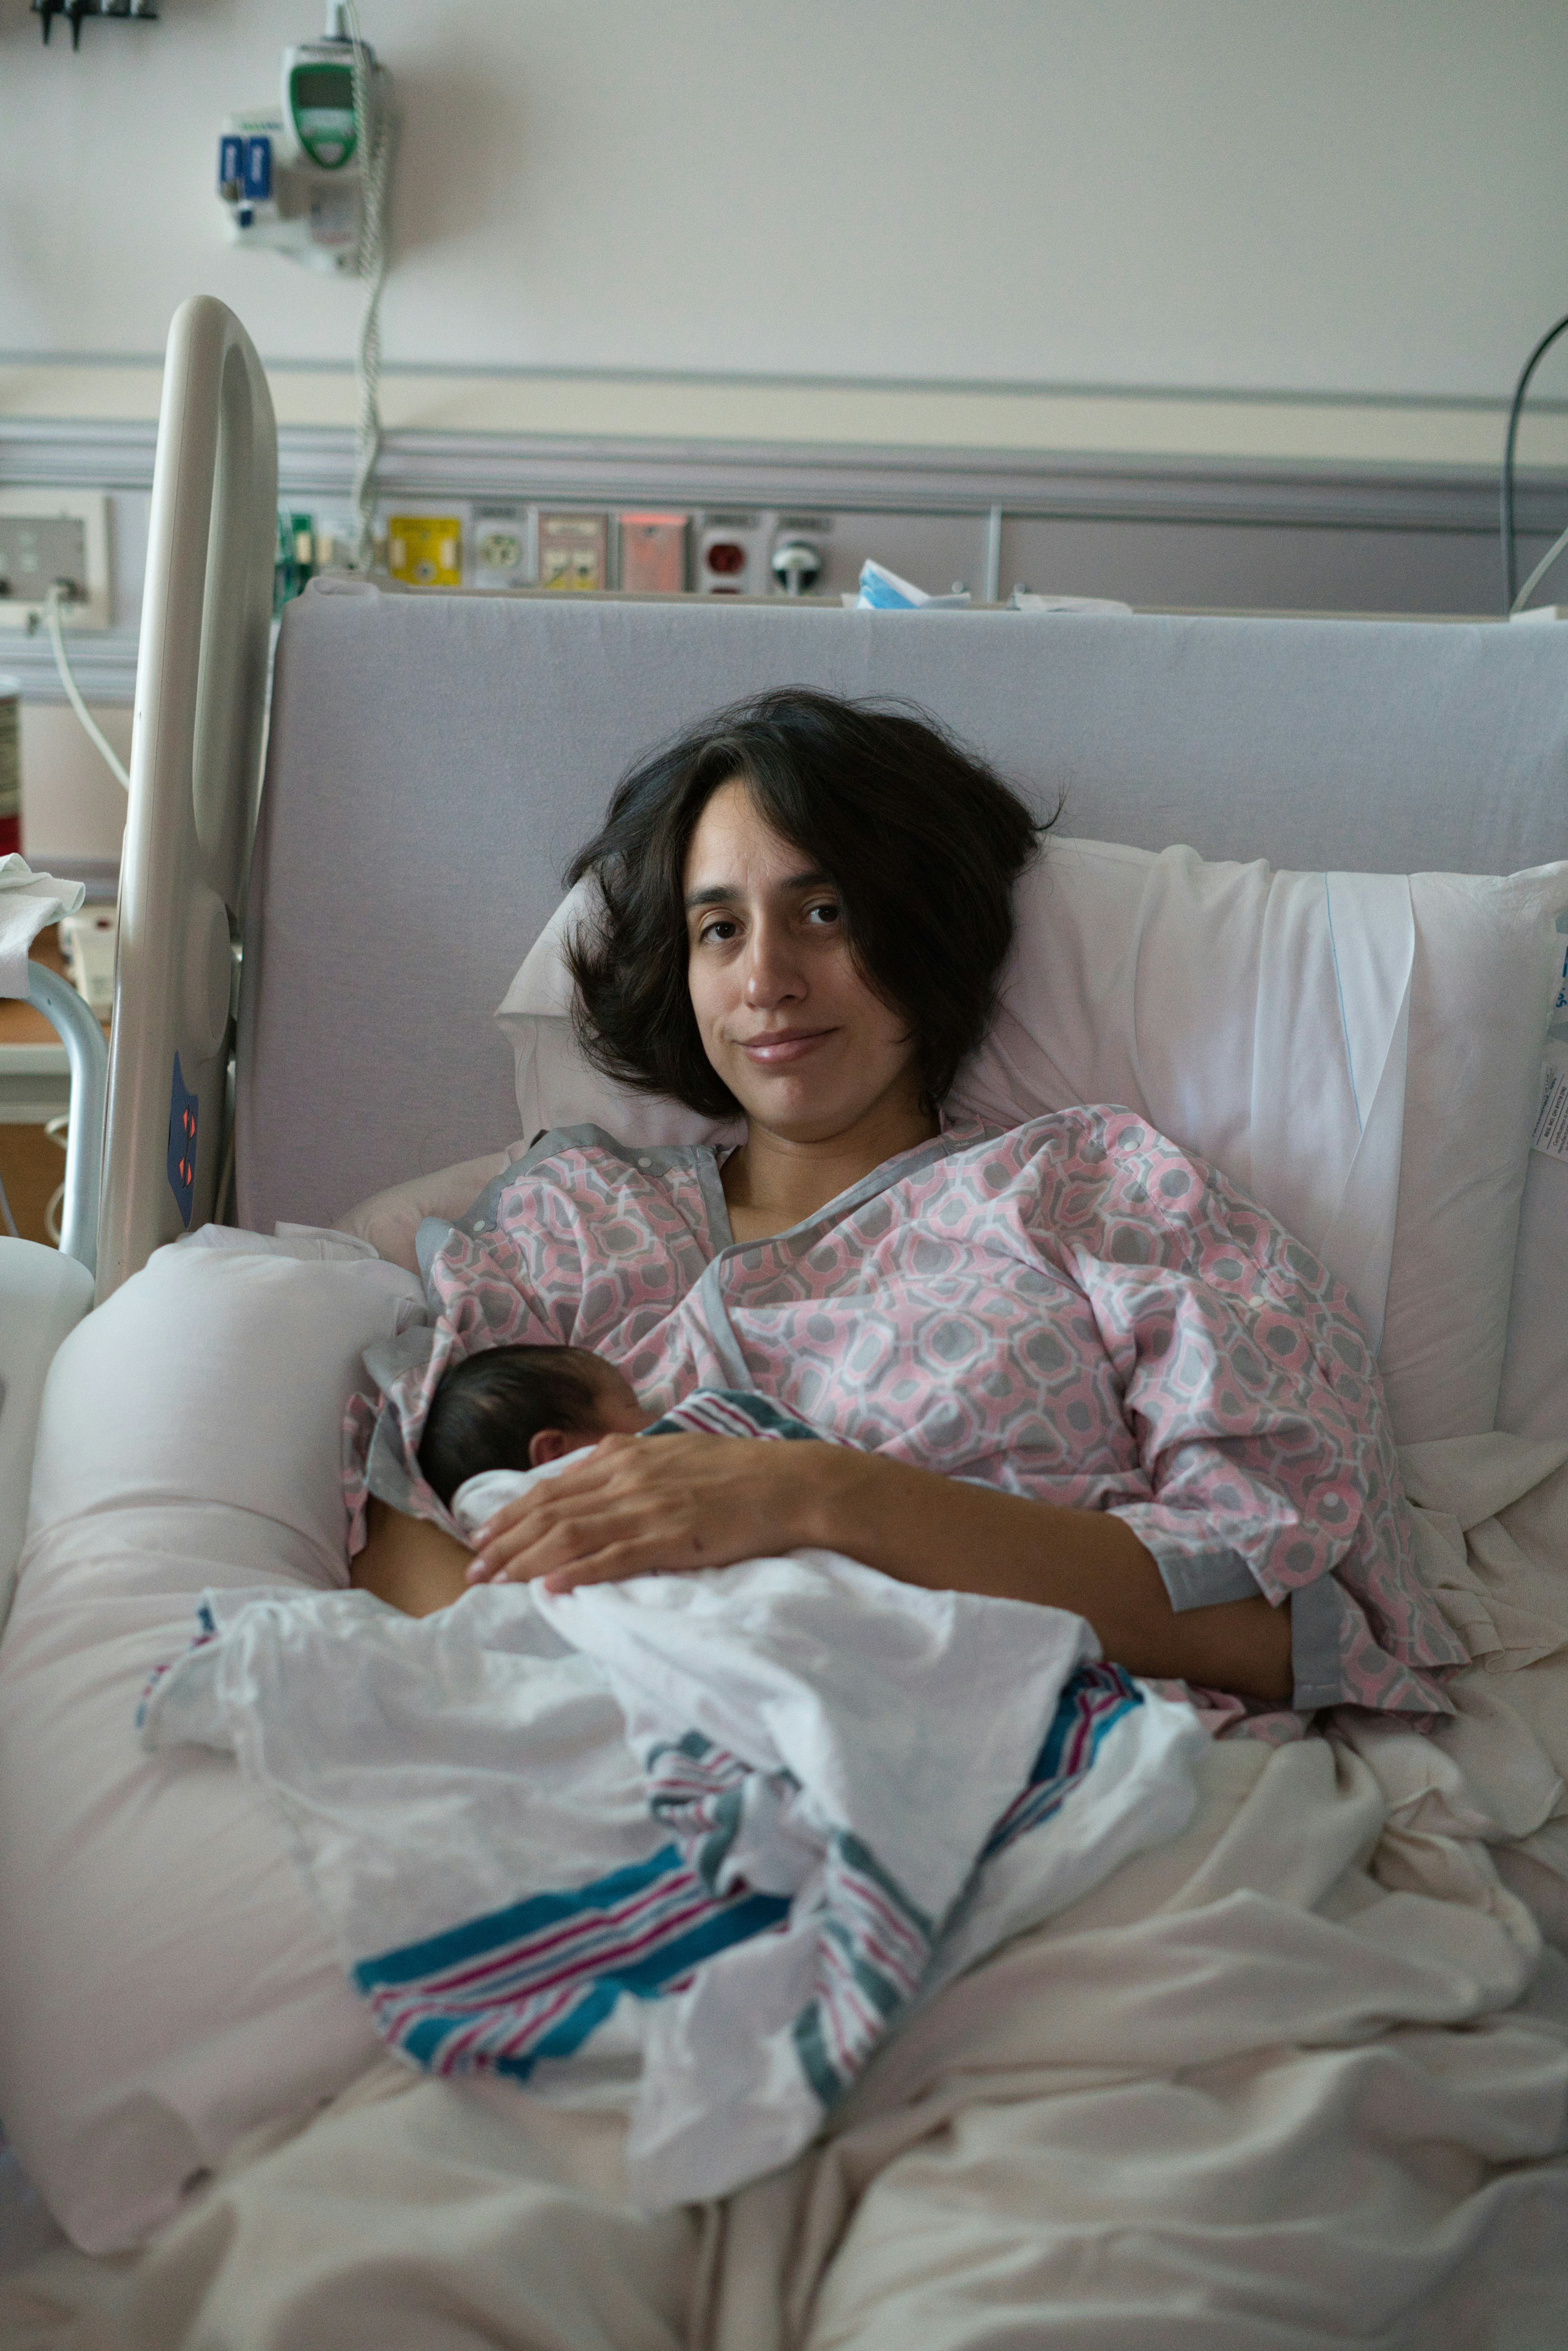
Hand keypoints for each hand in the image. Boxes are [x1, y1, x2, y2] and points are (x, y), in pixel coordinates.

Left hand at [466, 1432, 844, 1593]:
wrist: (788, 1483)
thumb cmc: (735, 1472)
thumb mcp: (672, 1454)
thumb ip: (630, 1464)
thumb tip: (592, 1473)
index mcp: (626, 1456)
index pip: (553, 1488)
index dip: (512, 1513)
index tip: (483, 1535)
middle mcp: (628, 1478)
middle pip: (550, 1512)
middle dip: (505, 1541)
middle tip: (472, 1568)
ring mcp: (648, 1508)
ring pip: (571, 1535)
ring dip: (526, 1560)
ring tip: (495, 1581)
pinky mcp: (672, 1537)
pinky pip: (615, 1557)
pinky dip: (578, 1572)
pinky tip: (550, 1586)